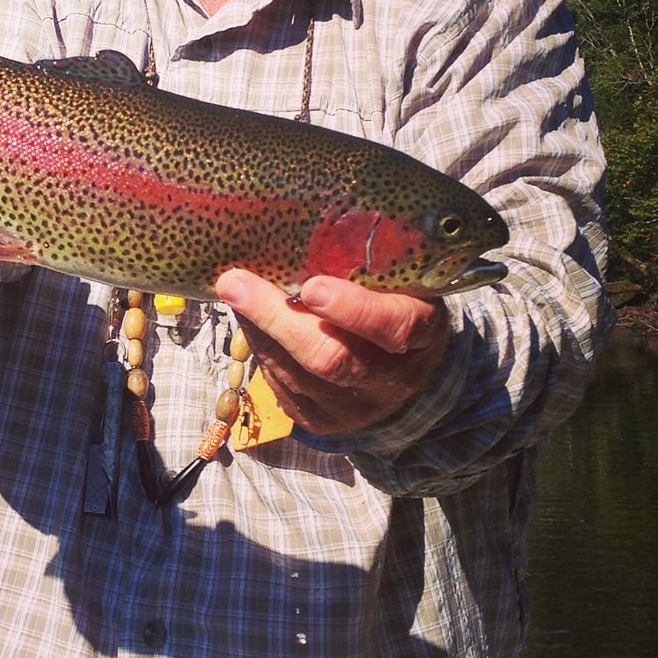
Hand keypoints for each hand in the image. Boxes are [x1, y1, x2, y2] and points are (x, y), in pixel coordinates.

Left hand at [214, 270, 449, 436]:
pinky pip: (282, 387)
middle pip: (331, 358)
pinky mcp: (322, 423)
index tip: (312, 286)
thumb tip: (298, 234)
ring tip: (235, 292)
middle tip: (235, 283)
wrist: (406, 377)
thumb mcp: (399, 285)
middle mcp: (392, 381)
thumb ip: (365, 266)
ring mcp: (356, 410)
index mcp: (422, 336)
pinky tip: (251, 321)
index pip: (394, 326)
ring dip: (259, 330)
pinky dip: (261, 349)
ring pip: (297, 374)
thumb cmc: (395, 307)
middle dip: (277, 318)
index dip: (353, 309)